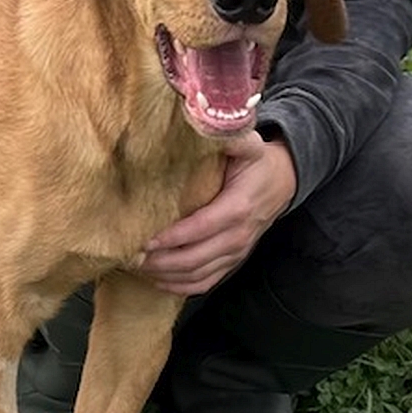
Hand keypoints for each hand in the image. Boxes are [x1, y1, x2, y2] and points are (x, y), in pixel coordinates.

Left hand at [139, 132, 295, 294]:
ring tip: (136, 267)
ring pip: (196, 275)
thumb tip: (210, 126)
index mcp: (238, 207)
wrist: (282, 182)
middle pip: (193, 259)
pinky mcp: (232, 262)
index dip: (171, 238)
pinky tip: (157, 280)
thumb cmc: (257, 163)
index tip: (144, 240)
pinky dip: (179, 286)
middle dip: (159, 261)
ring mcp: (236, 253)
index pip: (199, 228)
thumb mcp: (250, 146)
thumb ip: (232, 138)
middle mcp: (238, 236)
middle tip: (129, 255)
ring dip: (164, 275)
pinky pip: (205, 283)